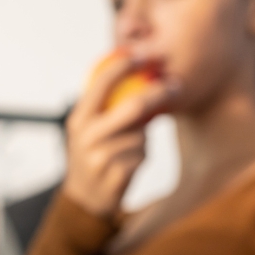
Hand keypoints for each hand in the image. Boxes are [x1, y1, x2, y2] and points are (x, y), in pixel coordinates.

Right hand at [60, 53, 177, 216]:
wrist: (84, 199)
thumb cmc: (94, 154)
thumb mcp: (89, 129)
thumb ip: (107, 107)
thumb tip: (141, 74)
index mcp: (79, 118)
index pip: (102, 83)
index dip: (124, 65)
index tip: (143, 55)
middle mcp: (87, 136)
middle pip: (132, 106)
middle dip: (157, 94)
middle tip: (175, 86)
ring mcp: (100, 157)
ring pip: (141, 135)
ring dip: (143, 140)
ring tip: (127, 151)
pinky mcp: (115, 175)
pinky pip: (142, 156)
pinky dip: (141, 158)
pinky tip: (127, 166)